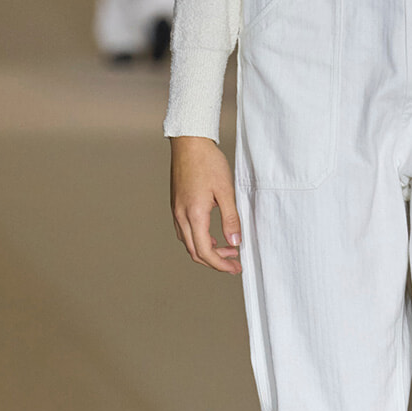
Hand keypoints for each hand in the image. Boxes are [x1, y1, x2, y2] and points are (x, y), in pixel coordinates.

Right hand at [170, 136, 241, 273]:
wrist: (189, 142)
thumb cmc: (207, 162)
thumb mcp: (226, 191)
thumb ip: (231, 219)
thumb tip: (235, 242)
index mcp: (194, 214)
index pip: (205, 251)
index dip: (221, 264)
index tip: (235, 268)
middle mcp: (181, 216)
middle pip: (195, 251)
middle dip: (215, 261)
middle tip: (234, 263)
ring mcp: (177, 211)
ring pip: (189, 243)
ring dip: (207, 250)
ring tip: (228, 248)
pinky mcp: (177, 205)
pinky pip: (186, 231)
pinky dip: (200, 239)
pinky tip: (213, 235)